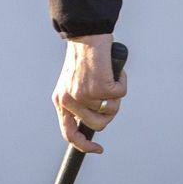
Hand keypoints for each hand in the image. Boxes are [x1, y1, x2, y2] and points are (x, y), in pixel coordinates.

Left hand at [52, 33, 126, 153]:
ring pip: (112, 110)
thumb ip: (80, 100)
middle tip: (113, 93)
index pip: (70, 133)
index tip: (98, 149)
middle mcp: (69, 100)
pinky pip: (121, 94)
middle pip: (98, 124)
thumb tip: (99, 115)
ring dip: (117, 94)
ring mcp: (85, 96)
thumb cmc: (85, 54)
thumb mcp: (74, 81)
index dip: (84, 145)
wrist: (87, 34)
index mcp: (60, 100)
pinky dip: (122, 81)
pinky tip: (115, 69)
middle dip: (110, 111)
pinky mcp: (101, 87)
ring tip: (113, 77)